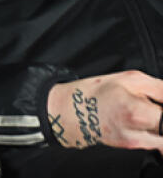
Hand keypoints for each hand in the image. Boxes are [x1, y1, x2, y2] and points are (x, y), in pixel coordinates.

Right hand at [47, 71, 162, 151]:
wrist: (72, 111)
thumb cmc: (96, 92)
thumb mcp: (131, 79)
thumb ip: (160, 89)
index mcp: (138, 113)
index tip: (158, 101)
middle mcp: (138, 134)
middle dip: (160, 114)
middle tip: (151, 104)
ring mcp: (136, 144)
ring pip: (162, 137)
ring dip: (159, 123)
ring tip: (145, 111)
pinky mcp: (133, 147)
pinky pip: (155, 141)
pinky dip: (154, 130)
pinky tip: (139, 119)